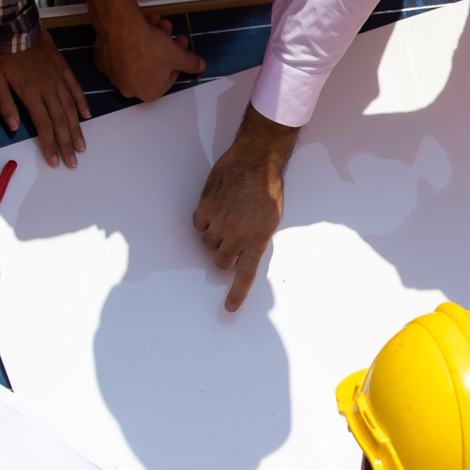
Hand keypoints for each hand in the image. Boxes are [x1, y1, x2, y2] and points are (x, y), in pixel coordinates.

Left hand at [0, 41, 87, 165]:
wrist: (15, 26)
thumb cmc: (1, 53)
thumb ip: (5, 104)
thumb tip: (13, 127)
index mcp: (31, 93)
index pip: (43, 125)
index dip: (50, 145)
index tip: (55, 161)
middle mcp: (48, 88)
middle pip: (61, 121)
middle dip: (66, 144)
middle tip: (73, 161)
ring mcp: (58, 78)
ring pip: (70, 108)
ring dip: (76, 129)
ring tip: (81, 146)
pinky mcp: (63, 68)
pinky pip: (75, 88)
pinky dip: (81, 103)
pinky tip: (86, 116)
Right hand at [91, 5, 205, 106]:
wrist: (122, 31)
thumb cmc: (150, 47)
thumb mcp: (178, 55)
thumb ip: (190, 63)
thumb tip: (200, 66)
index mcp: (149, 93)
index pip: (168, 76)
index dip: (176, 59)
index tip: (179, 46)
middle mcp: (129, 88)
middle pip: (153, 65)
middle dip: (164, 45)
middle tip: (168, 30)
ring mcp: (113, 75)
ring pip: (136, 56)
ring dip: (149, 38)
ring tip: (156, 21)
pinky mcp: (102, 61)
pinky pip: (120, 51)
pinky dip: (128, 40)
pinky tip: (138, 26)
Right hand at [195, 109, 298, 311]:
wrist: (255, 161)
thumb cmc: (267, 189)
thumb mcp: (271, 220)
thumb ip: (257, 240)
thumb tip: (244, 255)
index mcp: (258, 239)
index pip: (245, 274)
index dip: (237, 293)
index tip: (229, 309)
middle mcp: (237, 235)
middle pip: (221, 262)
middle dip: (224, 255)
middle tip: (231, 239)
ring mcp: (219, 222)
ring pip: (208, 244)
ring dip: (214, 237)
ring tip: (227, 217)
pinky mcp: (205, 209)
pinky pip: (198, 226)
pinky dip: (204, 221)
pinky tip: (216, 208)